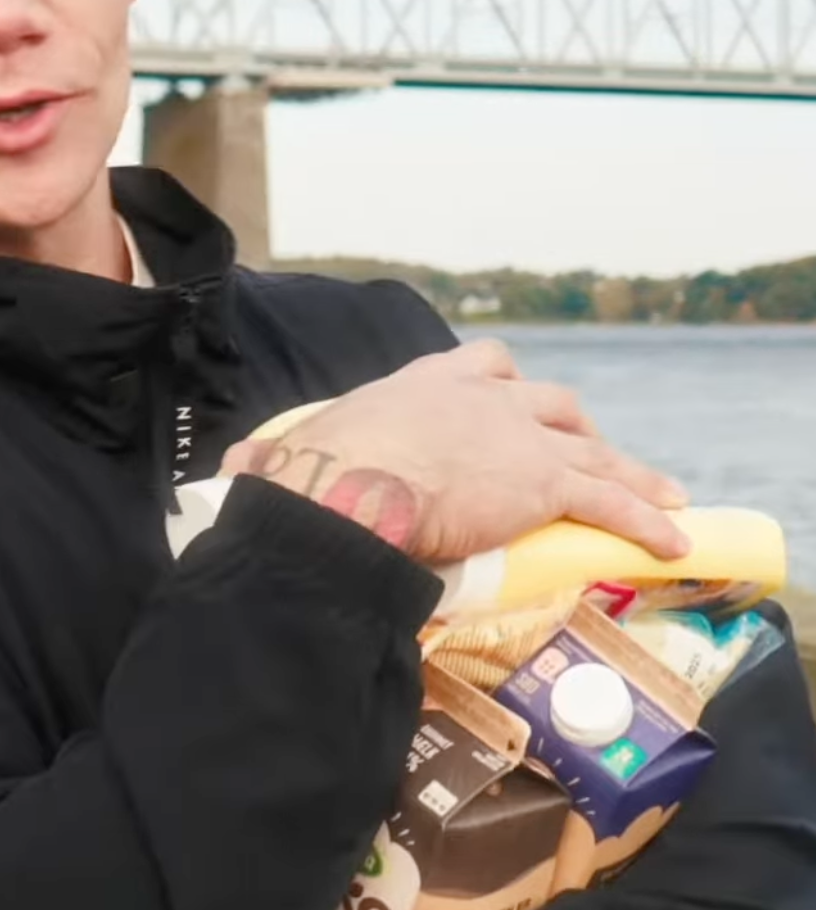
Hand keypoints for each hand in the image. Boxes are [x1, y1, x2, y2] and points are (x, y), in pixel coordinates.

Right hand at [219, 338, 689, 566]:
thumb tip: (235, 475)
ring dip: (629, 474)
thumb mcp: (293, 457)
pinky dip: (647, 520)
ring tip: (660, 496)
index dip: (502, 389)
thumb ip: (276, 463)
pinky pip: (610, 500)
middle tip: (588, 454)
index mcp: (423, 386)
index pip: (479, 369)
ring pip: (591, 450)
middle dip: (573, 429)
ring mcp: (518, 435)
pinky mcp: (544, 481)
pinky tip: (674, 540)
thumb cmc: (309, 478)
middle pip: (547, 402)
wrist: (343, 490)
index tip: (510, 404)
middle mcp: (480, 397)